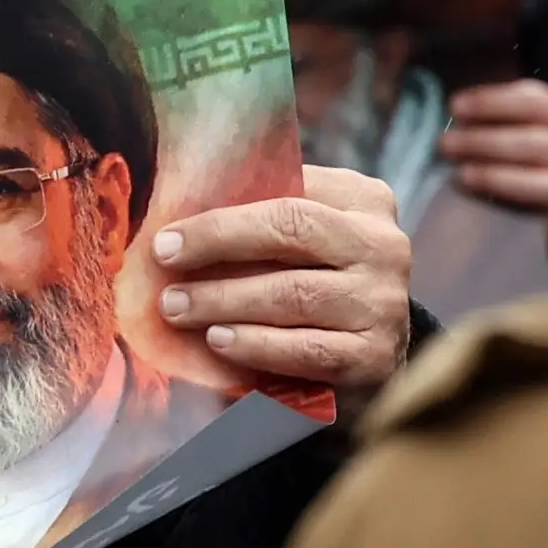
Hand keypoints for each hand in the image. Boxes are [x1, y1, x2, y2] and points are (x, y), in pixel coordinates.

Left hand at [146, 161, 410, 399]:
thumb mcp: (309, 239)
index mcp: (364, 201)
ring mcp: (384, 302)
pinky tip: (218, 341)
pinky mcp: (375, 356)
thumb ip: (264, 218)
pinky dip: (256, 345)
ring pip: (293, 293)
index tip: (168, 231)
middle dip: (218, 241)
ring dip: (224, 300)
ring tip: (177, 307)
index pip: (289, 190)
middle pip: (292, 230)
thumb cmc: (322, 284)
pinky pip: (306, 348)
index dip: (222, 211)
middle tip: (164, 259)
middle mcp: (383, 246)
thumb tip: (179, 215)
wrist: (374, 357)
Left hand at [434, 78, 547, 233]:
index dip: (490, 99)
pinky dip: (500, 181)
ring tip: (455, 164)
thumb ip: (491, 120)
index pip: (529, 96)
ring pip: (534, 148)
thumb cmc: (522, 165)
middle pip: (530, 122)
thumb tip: (452, 113)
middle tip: (444, 142)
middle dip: (483, 131)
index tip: (455, 106)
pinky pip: (537, 186)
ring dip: (487, 153)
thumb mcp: (511, 135)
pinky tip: (472, 181)